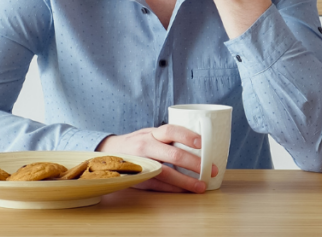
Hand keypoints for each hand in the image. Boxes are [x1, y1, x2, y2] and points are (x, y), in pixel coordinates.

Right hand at [95, 124, 218, 192]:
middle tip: (212, 169)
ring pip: (167, 173)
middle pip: (173, 154)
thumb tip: (199, 140)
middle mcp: (146, 147)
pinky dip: (173, 188)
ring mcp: (142, 164)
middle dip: (195, 163)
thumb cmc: (137, 142)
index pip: (171, 131)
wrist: (108, 152)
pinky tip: (185, 190)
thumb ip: (168, 137)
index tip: (202, 143)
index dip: (187, 136)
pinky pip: (158, 185)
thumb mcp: (150, 133)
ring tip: (202, 186)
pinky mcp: (139, 178)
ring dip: (186, 181)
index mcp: (151, 134)